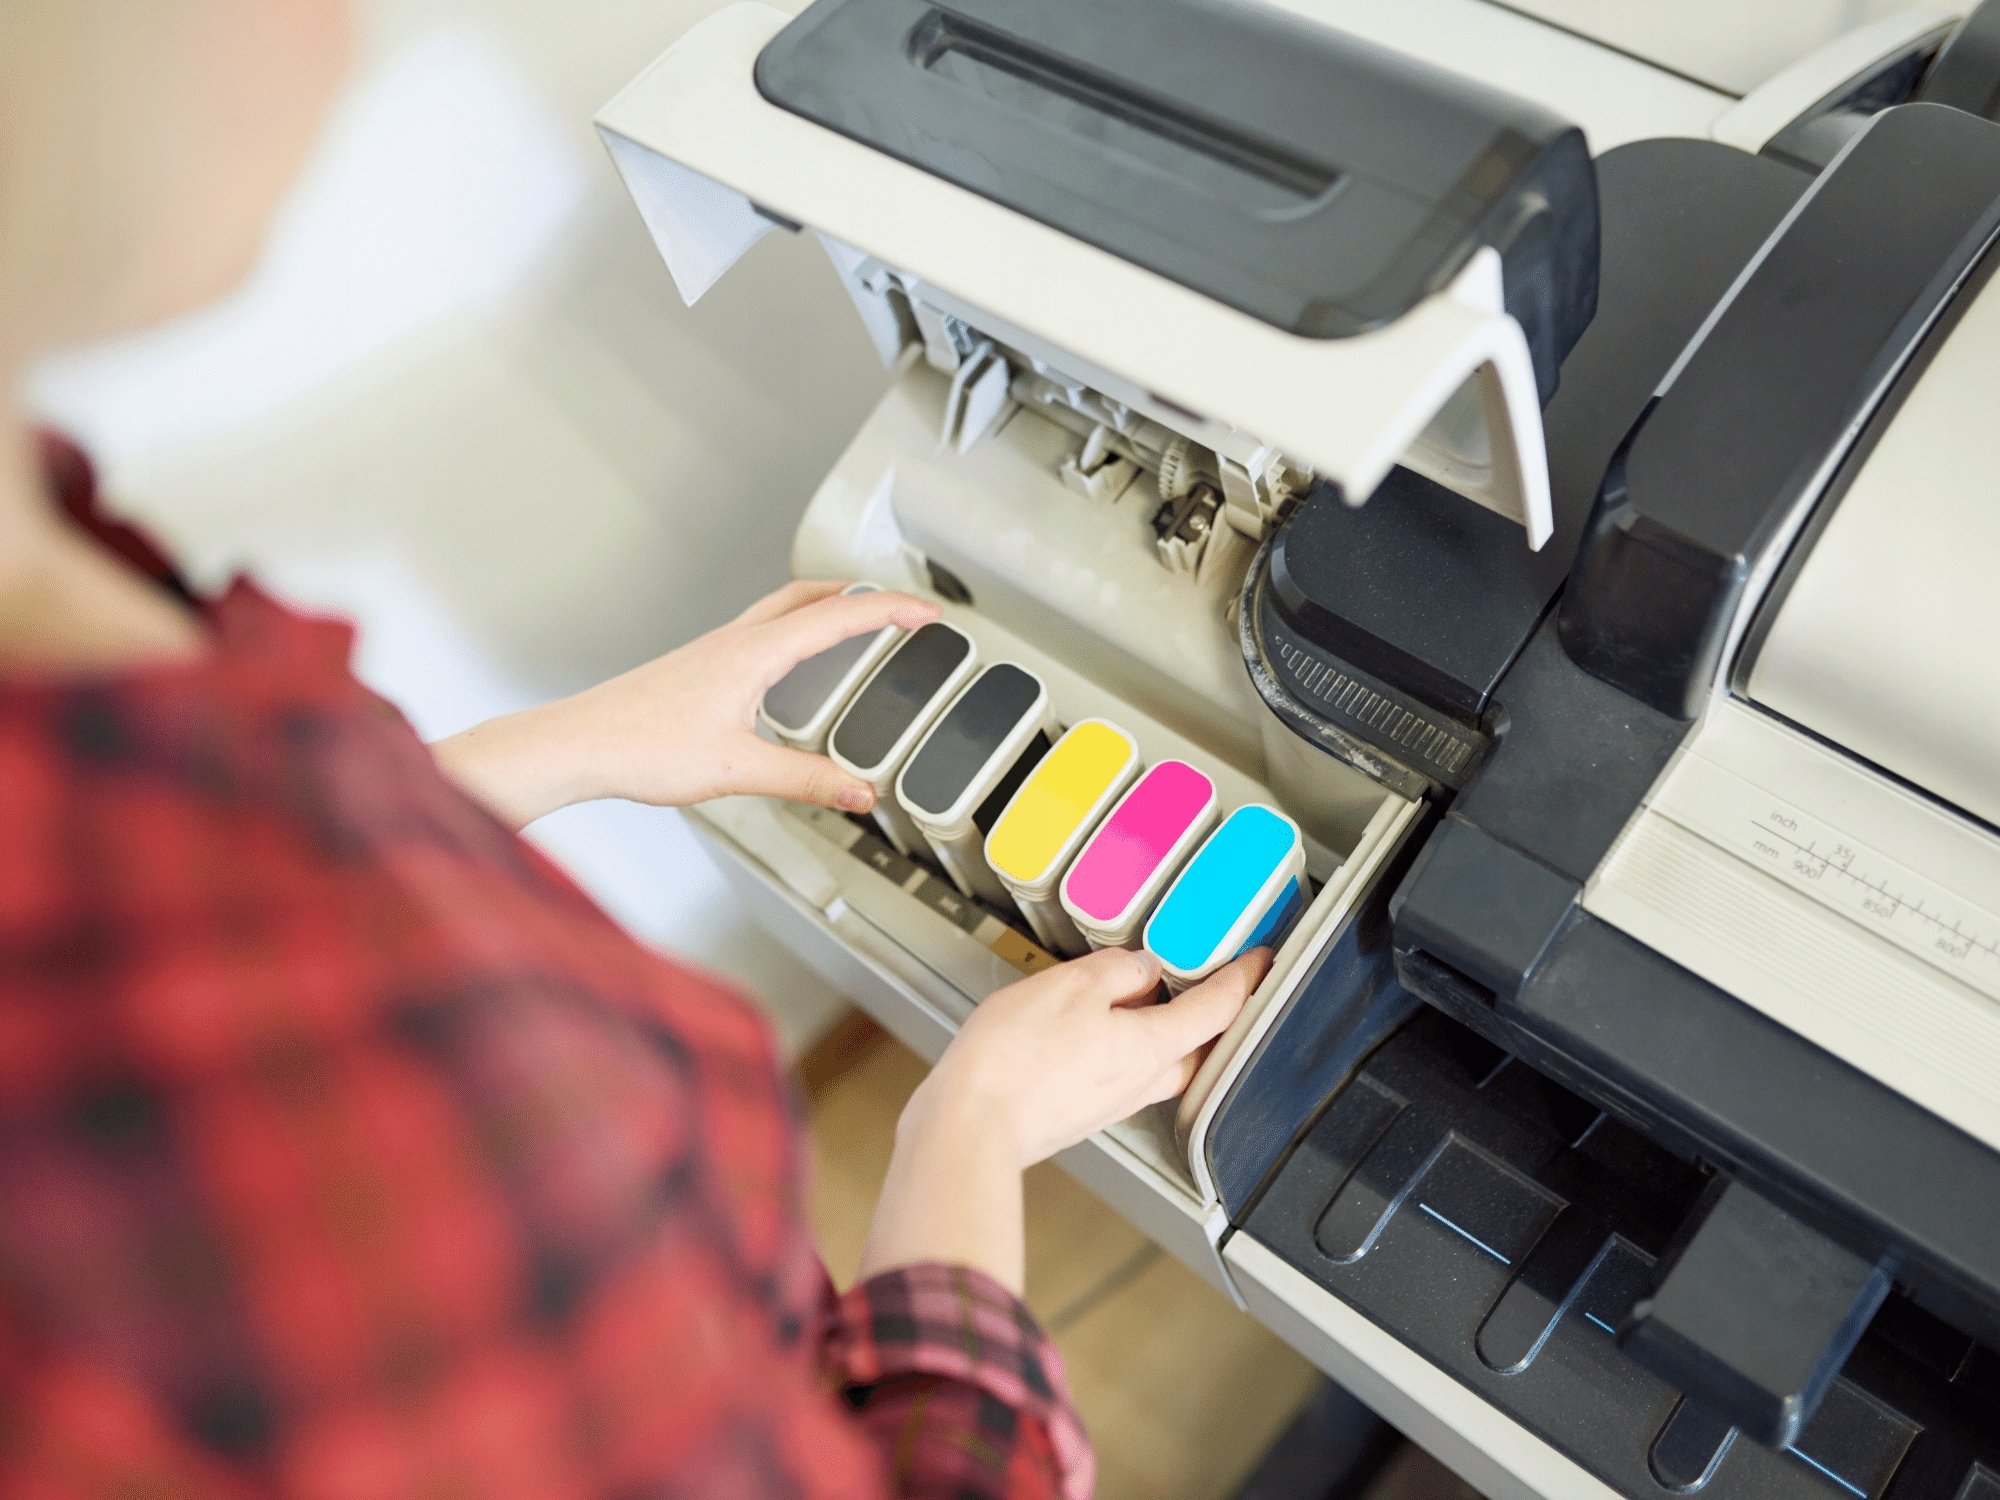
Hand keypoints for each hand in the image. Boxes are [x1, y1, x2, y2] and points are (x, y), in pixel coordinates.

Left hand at [431, 580, 940, 828]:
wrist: (580, 744)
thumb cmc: (641, 747)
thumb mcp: (738, 771)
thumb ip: (806, 781)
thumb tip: (858, 791)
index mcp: (754, 653)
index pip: (839, 617)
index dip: (891, 611)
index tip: (929, 613)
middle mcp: (735, 641)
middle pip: (811, 595)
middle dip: (862, 593)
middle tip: (899, 605)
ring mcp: (714, 650)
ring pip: (782, 609)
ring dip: (827, 605)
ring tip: (856, 619)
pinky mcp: (698, 667)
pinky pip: (760, 630)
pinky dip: (793, 629)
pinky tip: (788, 662)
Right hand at [858, 948, 1270, 1293]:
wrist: (969, 1127)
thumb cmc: (1015, 1062)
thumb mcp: (1070, 988)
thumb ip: (1115, 973)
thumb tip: (1142, 970)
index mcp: (1151, 1047)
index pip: (1217, 1009)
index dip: (1244, 979)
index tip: (1260, 960)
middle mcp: (1140, 1082)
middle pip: (1197, 1048)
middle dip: (1214, 1016)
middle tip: (1217, 983)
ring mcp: (1108, 1103)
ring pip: (1158, 1065)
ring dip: (1166, 1033)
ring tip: (1150, 999)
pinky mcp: (1078, 1113)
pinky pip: (1118, 1075)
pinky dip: (1122, 1049)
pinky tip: (1096, 1032)